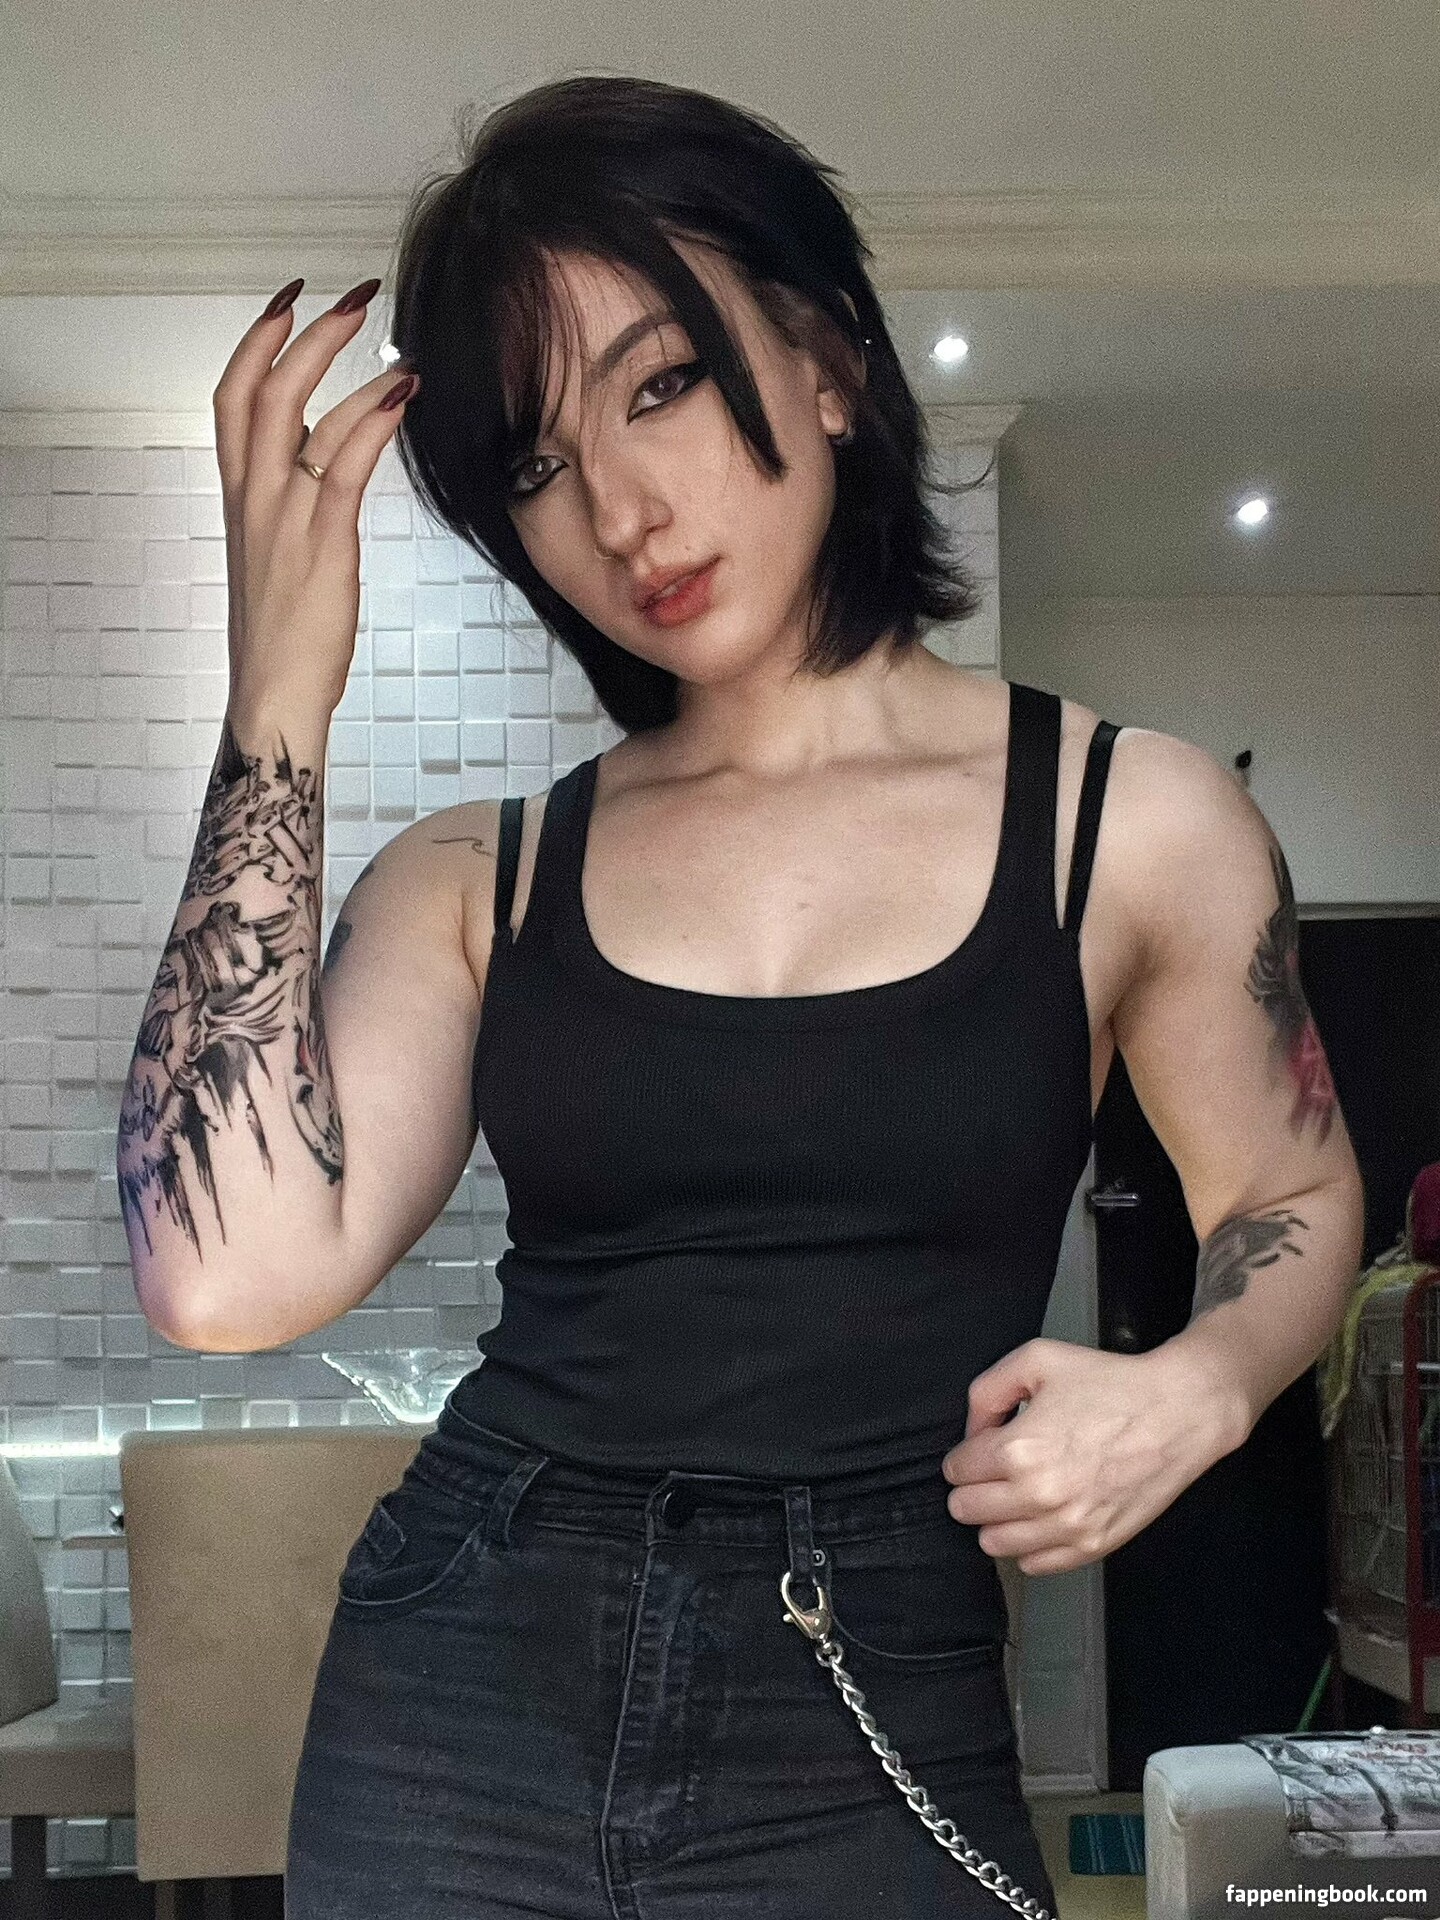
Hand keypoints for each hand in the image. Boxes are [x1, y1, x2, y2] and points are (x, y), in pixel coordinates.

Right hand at [212, 277, 418, 719]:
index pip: (231, 396)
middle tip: (353, 298)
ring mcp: (283, 518)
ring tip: (394, 343)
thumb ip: (294, 500)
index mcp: (240, 496)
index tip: (289, 300)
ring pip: (299, 418)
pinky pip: (342, 467)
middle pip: (262, 389)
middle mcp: (254, 497)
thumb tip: (325, 456)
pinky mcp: (321, 544)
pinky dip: (371, 423)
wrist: (273, 692)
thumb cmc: (285, 632)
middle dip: (307, 334)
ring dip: (347, 368)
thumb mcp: (279, 552)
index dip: (258, 341)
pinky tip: (399, 396)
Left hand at [939, 1337, 1242, 1574]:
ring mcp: (1067, 1526)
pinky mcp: (1093, 1545)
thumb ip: (987, 1392)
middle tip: (996, 1469)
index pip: (957, 1470)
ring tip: (1018, 1492)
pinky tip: (1042, 1515)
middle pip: (966, 1510)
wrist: (1178, 1411)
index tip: (983, 1447)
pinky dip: (1029, 1543)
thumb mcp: (1037, 1359)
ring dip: (997, 1517)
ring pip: (992, 1542)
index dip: (966, 1454)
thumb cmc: (1114, 1384)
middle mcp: (1038, 1495)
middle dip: (973, 1486)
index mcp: (1018, 1449)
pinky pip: (1033, 1564)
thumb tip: (972, 1432)